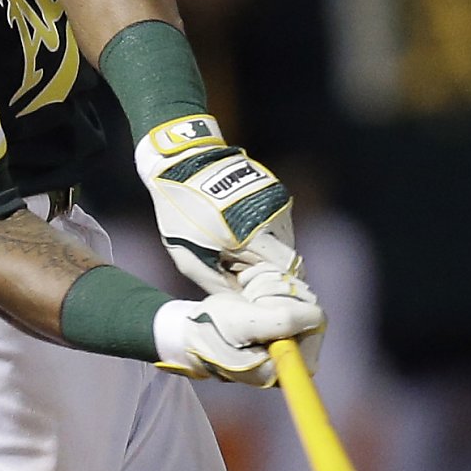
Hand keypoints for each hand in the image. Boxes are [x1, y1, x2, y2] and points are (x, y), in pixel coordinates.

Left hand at [134, 113, 298, 293]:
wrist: (183, 163)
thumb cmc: (181, 214)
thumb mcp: (190, 259)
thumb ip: (219, 286)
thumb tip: (243, 307)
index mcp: (252, 235)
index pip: (287, 274)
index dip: (271, 288)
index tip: (249, 289)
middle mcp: (273, 217)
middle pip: (289, 261)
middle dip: (269, 274)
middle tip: (240, 273)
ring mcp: (278, 202)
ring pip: (286, 244)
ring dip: (268, 254)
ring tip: (235, 249)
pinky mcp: (278, 192)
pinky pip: (280, 226)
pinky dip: (266, 236)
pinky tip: (240, 231)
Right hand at [152, 266, 325, 385]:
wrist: (193, 328)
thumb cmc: (212, 331)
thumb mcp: (244, 325)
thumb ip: (283, 321)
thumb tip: (318, 314)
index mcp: (288, 364)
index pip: (315, 322)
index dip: (290, 306)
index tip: (262, 307)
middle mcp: (295, 351)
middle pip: (307, 302)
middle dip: (274, 292)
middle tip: (248, 301)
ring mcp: (291, 333)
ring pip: (297, 290)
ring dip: (267, 284)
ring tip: (245, 297)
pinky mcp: (283, 316)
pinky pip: (288, 284)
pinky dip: (266, 278)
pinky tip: (247, 288)